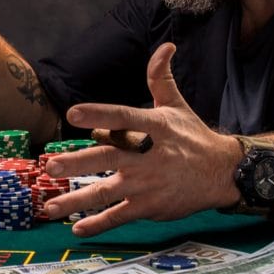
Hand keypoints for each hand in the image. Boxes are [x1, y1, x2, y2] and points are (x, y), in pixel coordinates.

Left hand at [43, 43, 243, 236]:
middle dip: (78, 163)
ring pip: (107, 193)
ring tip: (50, 205)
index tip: (73, 113)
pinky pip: (119, 216)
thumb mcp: (178, 106)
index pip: (124, 117)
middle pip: (109, 159)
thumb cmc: (194, 138)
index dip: (99, 114)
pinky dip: (98, 224)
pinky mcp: (149, 207)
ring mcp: (148, 185)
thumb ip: (161, 78)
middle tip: (51, 166)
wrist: (223, 174)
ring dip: (76, 200)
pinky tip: (76, 227)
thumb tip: (166, 46)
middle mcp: (150, 158)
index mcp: (156, 128)